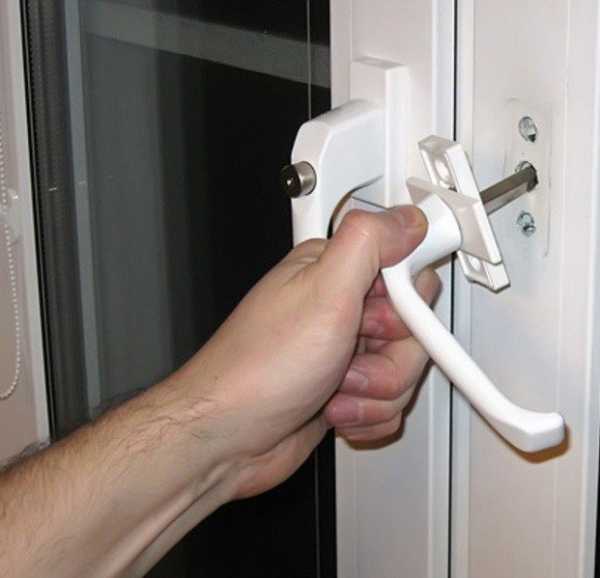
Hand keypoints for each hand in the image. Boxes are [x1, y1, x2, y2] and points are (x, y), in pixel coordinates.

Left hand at [172, 206, 439, 498]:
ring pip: (403, 370)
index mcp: (333, 273)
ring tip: (334, 388)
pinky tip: (332, 409)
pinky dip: (367, 414)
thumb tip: (407, 218)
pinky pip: (388, 403)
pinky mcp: (345, 391)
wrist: (227, 436)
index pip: (404, 269)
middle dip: (390, 357)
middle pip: (412, 327)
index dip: (408, 299)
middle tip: (350, 358)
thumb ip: (369, 243)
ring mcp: (343, 353)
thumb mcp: (322, 292)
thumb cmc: (259, 368)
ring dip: (374, 392)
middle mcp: (339, 310)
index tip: (383, 320)